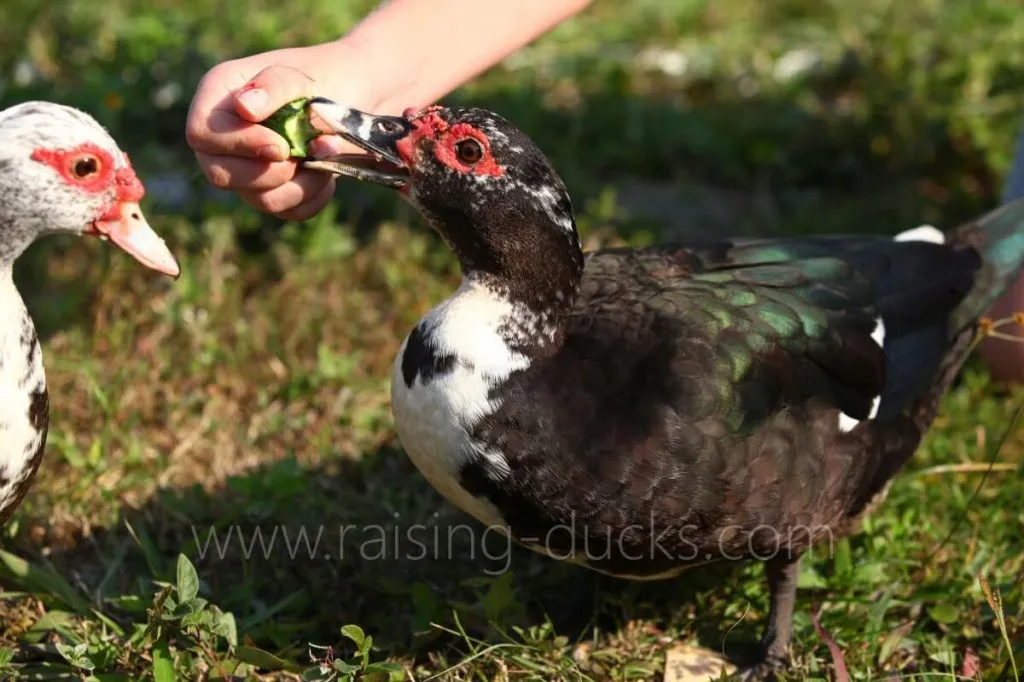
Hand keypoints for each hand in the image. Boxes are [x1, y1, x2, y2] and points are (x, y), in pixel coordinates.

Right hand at [185, 44, 372, 220]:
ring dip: (300, 184)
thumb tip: (245, 107)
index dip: (237, 145)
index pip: (202, 133)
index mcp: (220, 96)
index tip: (280, 145)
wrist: (357, 96)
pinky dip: (313, 196)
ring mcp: (247, 167)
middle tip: (303, 155)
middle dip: (267, 173)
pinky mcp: (274, 190)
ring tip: (327, 154)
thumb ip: (275, 87)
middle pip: (219, 175)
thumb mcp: (304, 74)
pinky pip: (287, 210)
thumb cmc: (325, 77)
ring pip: (258, 198)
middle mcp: (225, 136)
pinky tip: (327, 172)